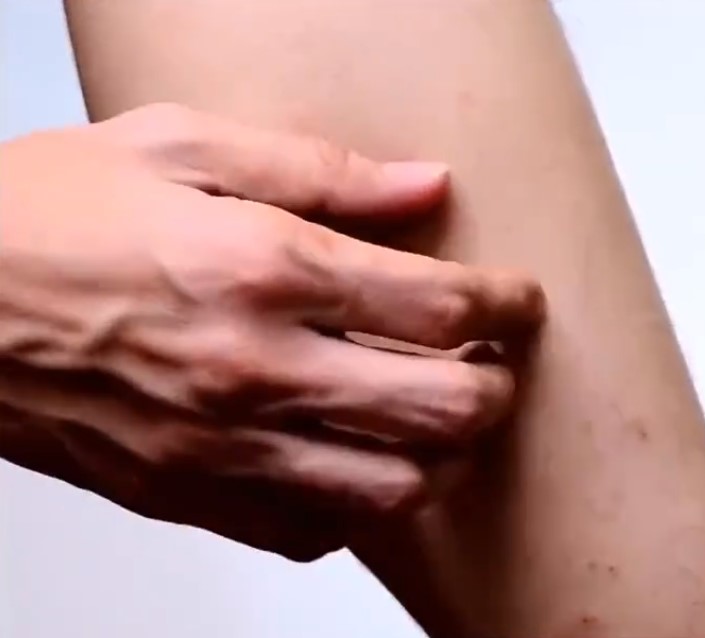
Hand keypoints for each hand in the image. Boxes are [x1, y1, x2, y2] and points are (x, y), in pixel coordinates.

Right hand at [0, 103, 541, 559]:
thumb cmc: (50, 214)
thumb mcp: (184, 145)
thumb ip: (322, 169)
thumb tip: (424, 185)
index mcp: (261, 270)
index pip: (436, 307)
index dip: (502, 304)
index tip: (518, 301)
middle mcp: (253, 370)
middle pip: (437, 410)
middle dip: (495, 389)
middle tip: (495, 364)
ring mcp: (221, 448)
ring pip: (391, 491)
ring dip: (440, 456)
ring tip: (437, 416)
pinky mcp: (186, 493)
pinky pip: (309, 533)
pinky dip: (357, 504)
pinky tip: (354, 460)